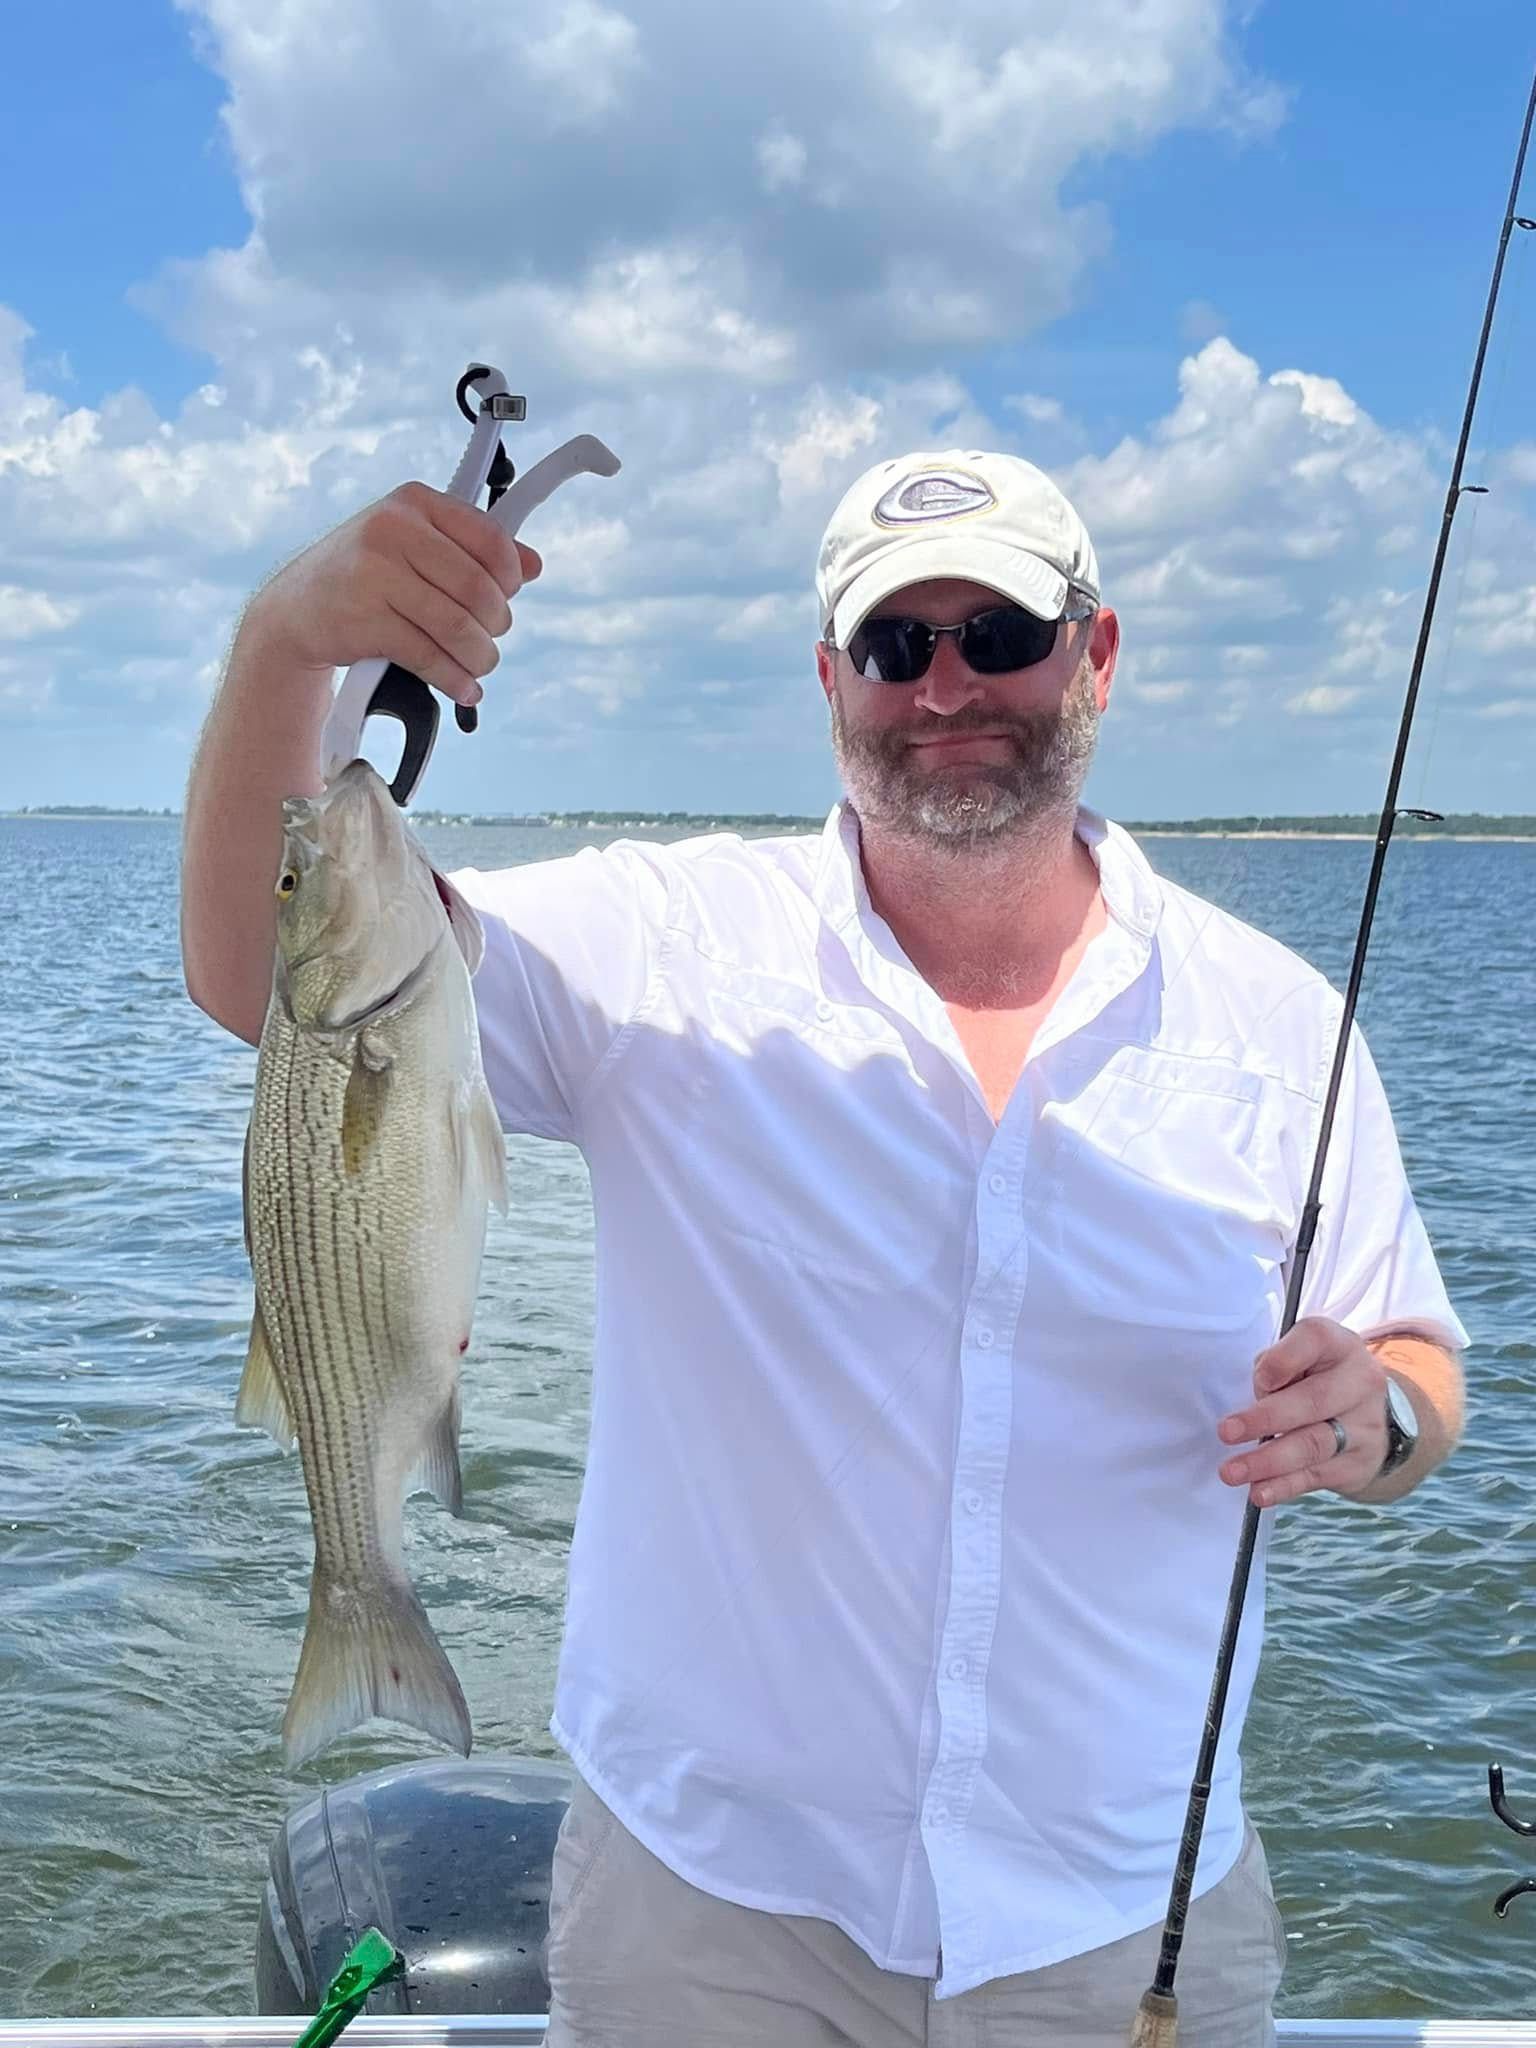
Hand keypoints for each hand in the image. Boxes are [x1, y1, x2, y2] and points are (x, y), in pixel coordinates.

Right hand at [243, 482, 541, 711]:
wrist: (294, 610)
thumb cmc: (366, 575)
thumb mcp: (414, 546)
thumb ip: (472, 549)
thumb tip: (533, 564)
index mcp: (413, 502)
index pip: (490, 539)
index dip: (511, 577)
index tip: (506, 597)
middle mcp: (393, 529)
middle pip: (479, 588)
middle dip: (496, 624)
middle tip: (489, 639)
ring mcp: (374, 574)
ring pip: (458, 626)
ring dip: (480, 658)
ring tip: (479, 668)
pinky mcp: (364, 620)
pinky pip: (429, 656)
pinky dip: (454, 679)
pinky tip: (463, 688)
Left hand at [1217, 1316, 1386, 1506]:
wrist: (1374, 1415)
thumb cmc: (1319, 1376)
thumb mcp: (1303, 1357)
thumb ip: (1278, 1367)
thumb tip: (1257, 1398)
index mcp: (1339, 1345)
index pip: (1315, 1341)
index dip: (1283, 1360)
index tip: (1259, 1381)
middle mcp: (1360, 1382)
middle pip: (1313, 1400)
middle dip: (1266, 1418)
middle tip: (1225, 1432)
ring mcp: (1364, 1426)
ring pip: (1314, 1444)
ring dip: (1268, 1460)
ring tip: (1231, 1471)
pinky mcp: (1357, 1463)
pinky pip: (1316, 1476)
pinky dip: (1284, 1486)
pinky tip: (1259, 1492)